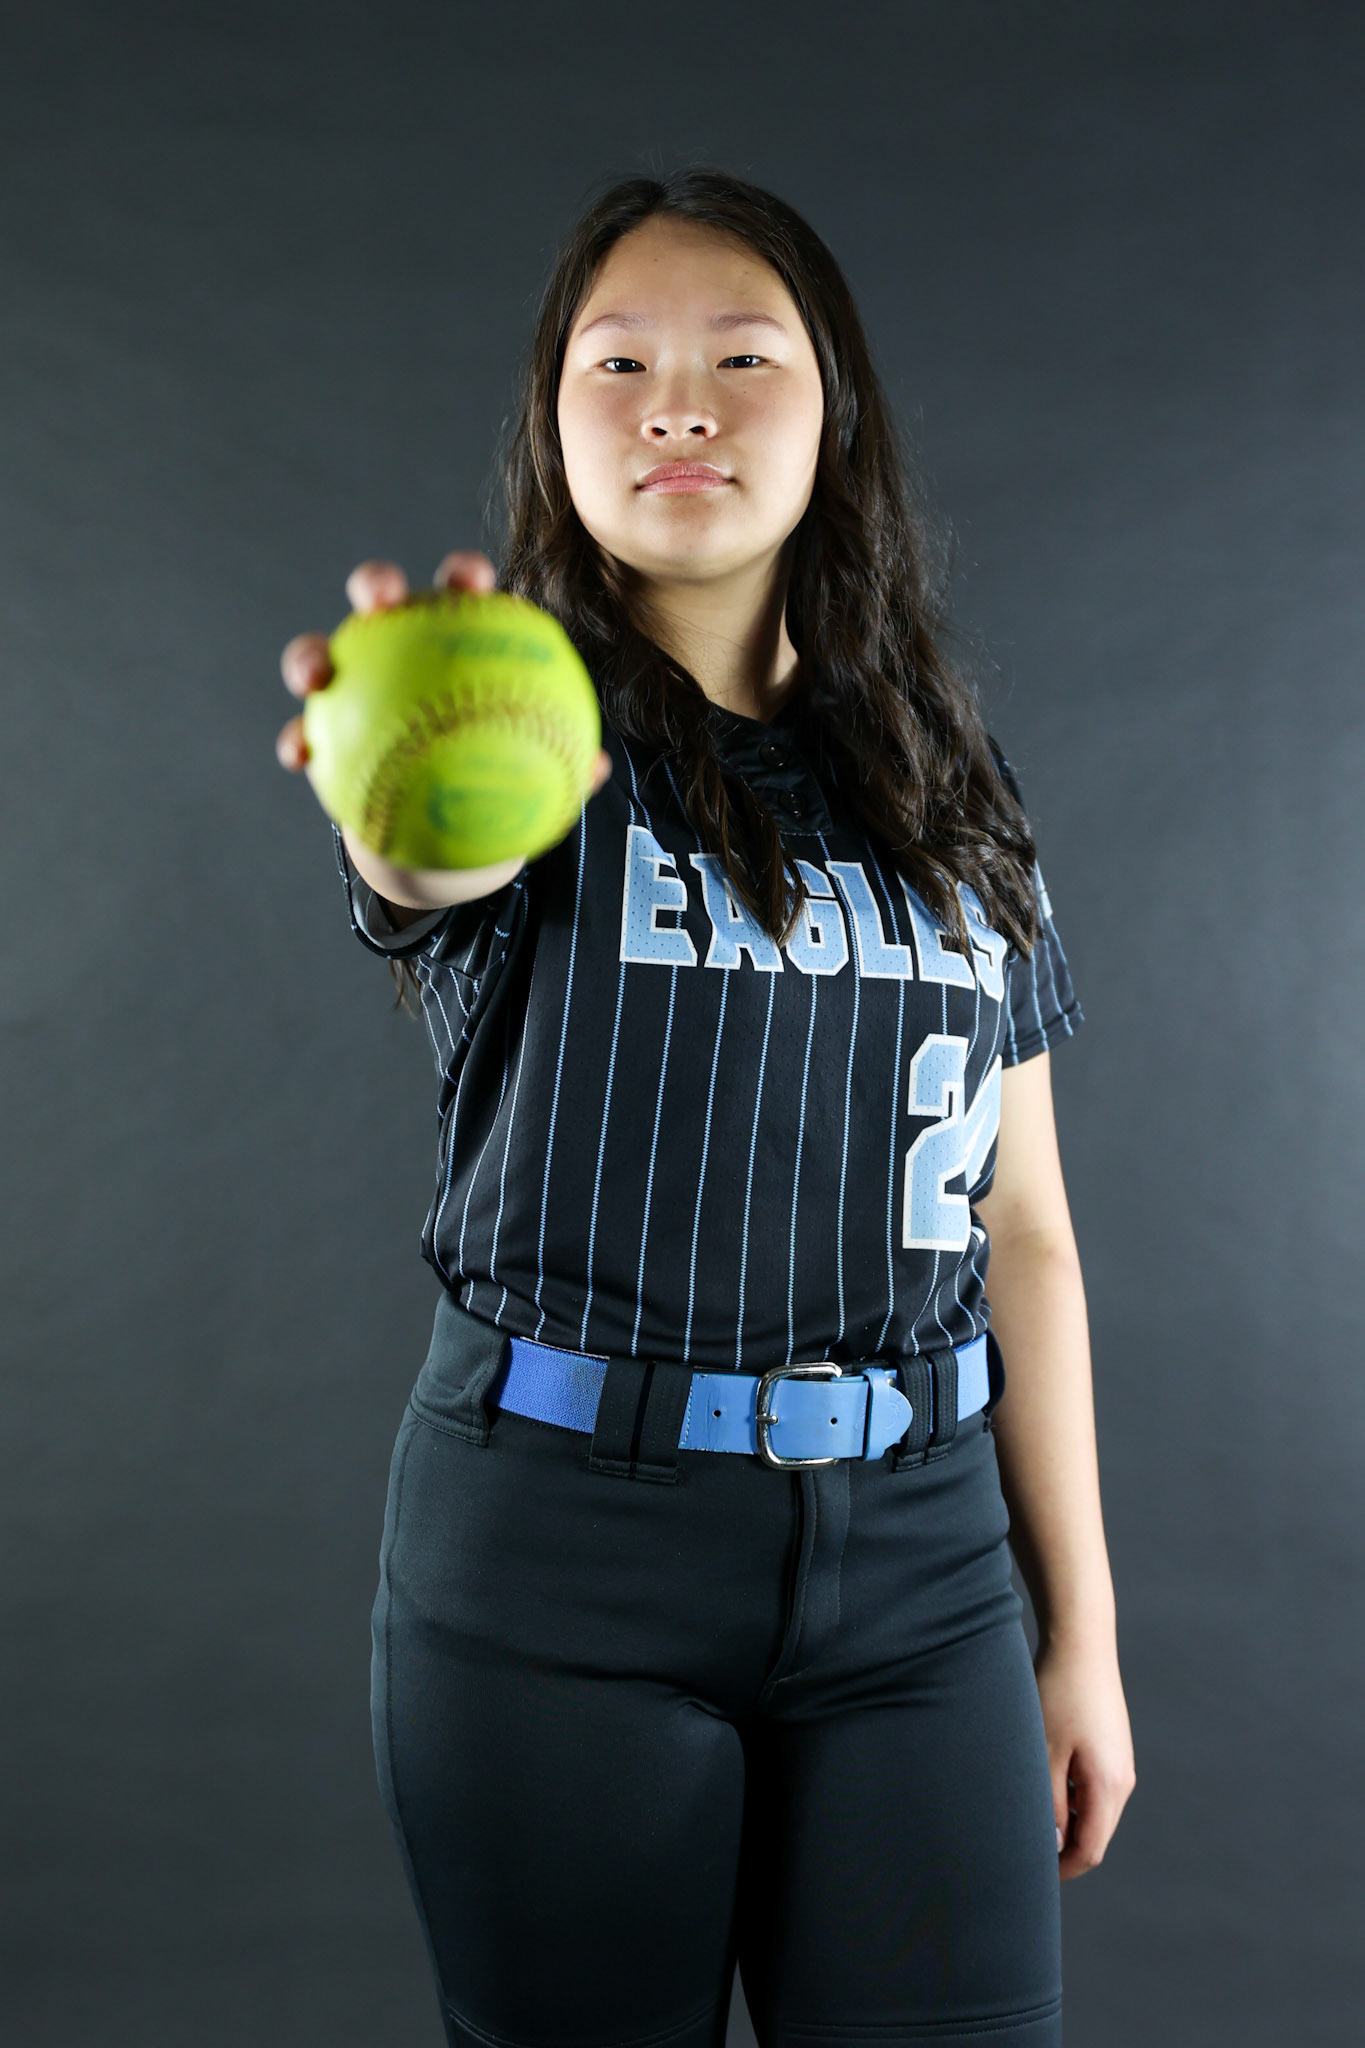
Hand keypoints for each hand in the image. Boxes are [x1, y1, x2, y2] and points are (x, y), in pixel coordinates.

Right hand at [276, 550, 613, 804]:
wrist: (437, 831)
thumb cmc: (490, 784)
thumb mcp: (532, 779)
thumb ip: (560, 765)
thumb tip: (598, 768)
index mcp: (452, 648)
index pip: (460, 598)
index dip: (463, 577)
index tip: (472, 582)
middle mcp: (397, 655)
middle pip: (382, 603)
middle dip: (374, 584)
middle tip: (380, 598)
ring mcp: (352, 691)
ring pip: (323, 656)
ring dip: (310, 655)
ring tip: (315, 674)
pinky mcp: (323, 734)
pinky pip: (304, 732)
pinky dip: (298, 740)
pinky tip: (298, 755)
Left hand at [1033, 1634, 1136, 1880]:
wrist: (1081, 1643)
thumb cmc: (1057, 1694)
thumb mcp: (1043, 1753)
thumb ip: (1049, 1804)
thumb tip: (1052, 1846)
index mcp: (1108, 1787)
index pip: (1089, 1852)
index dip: (1060, 1869)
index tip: (1028, 1874)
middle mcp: (1122, 1780)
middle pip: (1094, 1835)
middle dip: (1061, 1847)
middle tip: (1021, 1846)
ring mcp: (1120, 1763)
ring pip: (1092, 1811)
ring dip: (1064, 1818)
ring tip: (1027, 1808)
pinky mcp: (1112, 1748)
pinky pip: (1093, 1787)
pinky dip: (1070, 1795)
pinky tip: (1043, 1777)